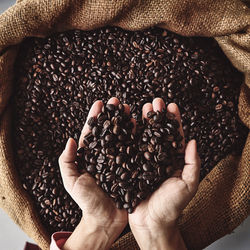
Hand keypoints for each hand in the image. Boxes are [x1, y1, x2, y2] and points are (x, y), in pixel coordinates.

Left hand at [58, 97, 128, 249]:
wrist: (105, 220)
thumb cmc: (87, 202)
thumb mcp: (72, 183)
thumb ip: (67, 162)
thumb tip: (70, 140)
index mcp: (90, 156)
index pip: (93, 132)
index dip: (96, 117)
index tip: (100, 103)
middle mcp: (106, 155)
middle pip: (109, 130)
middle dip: (113, 115)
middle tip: (117, 101)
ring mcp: (120, 160)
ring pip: (123, 137)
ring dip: (126, 122)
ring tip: (130, 109)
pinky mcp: (131, 167)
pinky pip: (135, 150)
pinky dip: (138, 137)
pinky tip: (141, 126)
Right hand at [128, 98, 200, 249]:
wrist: (152, 222)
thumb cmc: (172, 206)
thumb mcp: (187, 185)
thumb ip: (192, 164)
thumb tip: (192, 141)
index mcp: (174, 161)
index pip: (174, 136)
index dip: (174, 121)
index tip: (171, 106)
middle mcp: (159, 158)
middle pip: (158, 132)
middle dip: (157, 116)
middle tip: (155, 101)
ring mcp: (145, 162)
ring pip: (144, 137)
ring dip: (144, 122)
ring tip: (143, 107)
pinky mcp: (132, 167)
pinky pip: (131, 148)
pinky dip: (130, 136)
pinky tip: (128, 124)